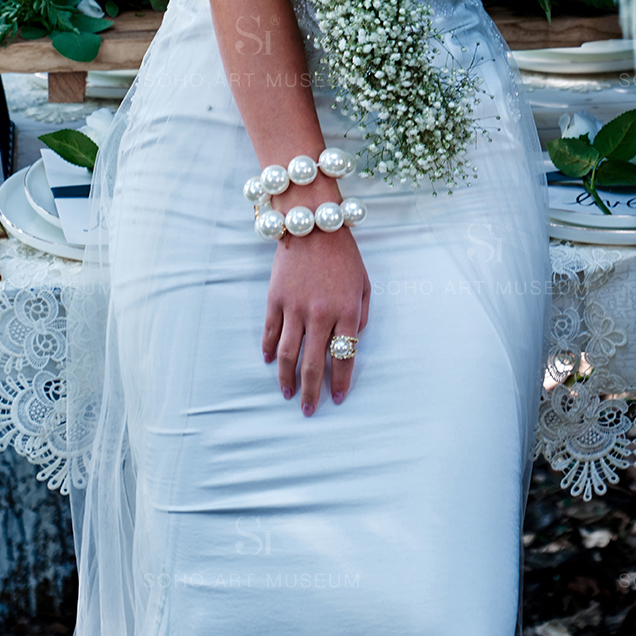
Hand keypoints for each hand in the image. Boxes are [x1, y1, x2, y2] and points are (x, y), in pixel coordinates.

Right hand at [262, 209, 370, 413]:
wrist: (313, 225)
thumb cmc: (343, 255)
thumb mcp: (364, 284)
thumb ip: (361, 316)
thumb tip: (351, 341)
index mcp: (346, 312)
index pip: (343, 358)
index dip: (340, 382)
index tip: (336, 399)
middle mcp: (320, 315)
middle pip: (313, 364)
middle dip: (311, 391)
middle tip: (309, 410)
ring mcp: (295, 308)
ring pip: (288, 354)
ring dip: (287, 379)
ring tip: (287, 394)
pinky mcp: (275, 299)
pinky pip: (271, 332)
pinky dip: (270, 350)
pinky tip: (271, 363)